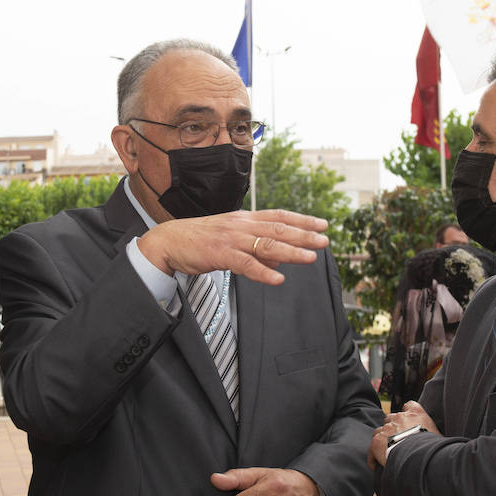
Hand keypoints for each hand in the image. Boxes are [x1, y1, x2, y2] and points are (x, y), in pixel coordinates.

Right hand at [138, 209, 328, 285]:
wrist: (169, 241)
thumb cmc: (200, 240)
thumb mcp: (231, 239)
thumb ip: (256, 247)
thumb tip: (281, 259)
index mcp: (244, 218)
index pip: (279, 216)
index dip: (302, 219)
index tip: (322, 224)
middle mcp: (241, 225)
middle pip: (279, 228)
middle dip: (304, 235)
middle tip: (325, 240)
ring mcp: (231, 238)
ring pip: (267, 244)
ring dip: (291, 252)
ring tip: (310, 258)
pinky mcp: (220, 254)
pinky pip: (246, 264)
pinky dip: (263, 272)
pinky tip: (278, 279)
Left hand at [370, 401, 439, 469]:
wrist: (419, 456)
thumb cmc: (433, 447)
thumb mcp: (437, 435)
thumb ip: (432, 432)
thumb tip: (436, 441)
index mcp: (416, 413)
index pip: (409, 405)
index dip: (407, 413)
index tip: (408, 420)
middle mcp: (399, 417)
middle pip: (391, 418)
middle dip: (393, 427)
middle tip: (398, 441)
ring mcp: (387, 428)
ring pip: (380, 431)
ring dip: (383, 439)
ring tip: (387, 452)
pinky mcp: (377, 441)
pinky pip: (372, 448)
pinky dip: (373, 456)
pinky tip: (376, 465)